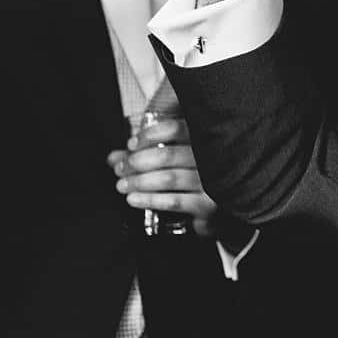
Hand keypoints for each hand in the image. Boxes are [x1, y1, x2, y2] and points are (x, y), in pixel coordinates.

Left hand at [108, 117, 217, 236]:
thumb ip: (146, 154)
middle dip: (137, 162)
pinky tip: (134, 199)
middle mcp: (211, 157)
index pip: (176, 128)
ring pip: (168, 179)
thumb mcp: (176, 157)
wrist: (223, 209)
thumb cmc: (197, 176)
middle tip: (121, 169)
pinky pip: (174, 201)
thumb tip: (115, 157)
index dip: (149, 136)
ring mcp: (211, 181)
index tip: (131, 145)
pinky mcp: (208, 204)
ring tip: (123, 185)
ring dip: (139, 182)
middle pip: (167, 155)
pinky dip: (150, 200)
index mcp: (204, 139)